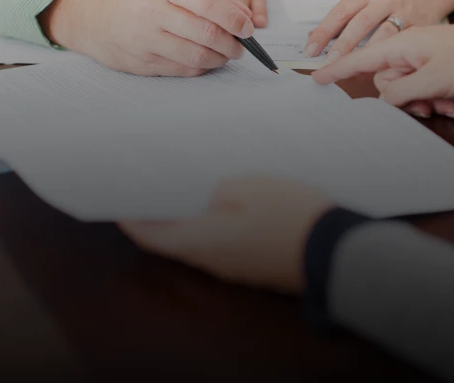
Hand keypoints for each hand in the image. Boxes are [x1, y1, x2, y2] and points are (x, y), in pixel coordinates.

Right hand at [40, 0, 253, 76]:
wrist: (96, 17)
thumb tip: (244, 11)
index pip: (207, 2)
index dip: (234, 17)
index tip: (248, 26)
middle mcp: (152, 13)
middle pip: (206, 33)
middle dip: (233, 42)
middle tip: (242, 44)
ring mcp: (145, 41)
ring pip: (197, 56)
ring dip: (221, 58)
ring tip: (228, 53)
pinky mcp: (143, 64)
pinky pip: (183, 70)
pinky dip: (203, 67)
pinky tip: (207, 60)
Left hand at [119, 179, 333, 293]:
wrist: (334, 249)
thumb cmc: (289, 213)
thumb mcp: (249, 186)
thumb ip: (218, 190)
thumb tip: (210, 197)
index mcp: (202, 241)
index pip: (151, 236)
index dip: (131, 220)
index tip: (119, 202)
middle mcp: (212, 261)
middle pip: (173, 241)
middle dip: (160, 217)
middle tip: (154, 189)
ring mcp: (235, 268)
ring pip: (199, 244)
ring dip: (188, 221)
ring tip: (187, 191)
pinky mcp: (254, 266)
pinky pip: (224, 246)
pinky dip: (213, 228)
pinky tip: (225, 207)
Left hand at [305, 0, 453, 60]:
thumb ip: (347, 13)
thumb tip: (315, 36)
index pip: (341, 11)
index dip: (323, 32)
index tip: (309, 50)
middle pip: (360, 24)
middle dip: (342, 46)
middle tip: (327, 64)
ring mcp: (405, 11)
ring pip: (382, 36)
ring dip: (366, 55)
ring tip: (351, 71)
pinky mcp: (421, 25)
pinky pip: (403, 44)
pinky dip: (391, 59)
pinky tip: (379, 71)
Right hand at [312, 22, 453, 116]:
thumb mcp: (431, 81)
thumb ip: (399, 92)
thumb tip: (383, 101)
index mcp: (400, 44)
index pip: (361, 58)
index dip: (339, 70)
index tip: (317, 77)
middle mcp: (407, 48)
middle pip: (387, 81)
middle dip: (405, 99)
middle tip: (428, 105)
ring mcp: (421, 55)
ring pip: (406, 87)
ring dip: (424, 100)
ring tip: (447, 103)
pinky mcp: (434, 64)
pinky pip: (422, 85)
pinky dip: (435, 96)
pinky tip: (453, 101)